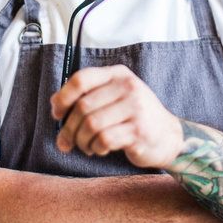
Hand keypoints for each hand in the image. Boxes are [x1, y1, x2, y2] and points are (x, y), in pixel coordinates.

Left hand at [50, 65, 183, 168]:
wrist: (168, 135)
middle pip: (83, 106)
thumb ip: (87, 95)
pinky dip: (96, 148)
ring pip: (91, 125)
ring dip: (81, 140)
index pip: (81, 79)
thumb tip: (54, 103)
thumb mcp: (114, 96)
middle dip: (69, 128)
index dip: (63, 97)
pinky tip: (100, 149)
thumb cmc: (134, 115)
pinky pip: (104, 140)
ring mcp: (135, 107)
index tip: (57, 114)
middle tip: (66, 141)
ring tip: (85, 146)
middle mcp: (127, 86)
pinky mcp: (138, 130)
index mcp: (118, 74)